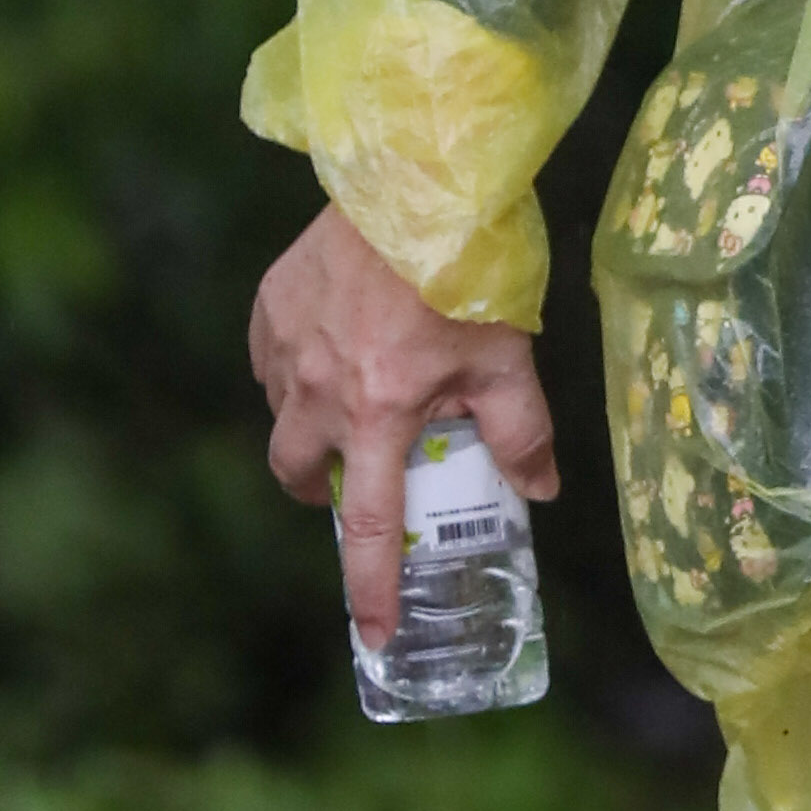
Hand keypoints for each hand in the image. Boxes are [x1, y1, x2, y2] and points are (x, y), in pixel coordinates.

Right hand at [249, 198, 555, 648]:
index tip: (372, 635)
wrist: (415, 175)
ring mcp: (285, 346)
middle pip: (299, 474)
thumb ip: (522, 432)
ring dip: (314, 422)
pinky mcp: (270, 304)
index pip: (371, 527)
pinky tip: (339, 344)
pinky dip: (300, 367)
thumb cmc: (469, 268)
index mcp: (378, 412)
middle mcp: (317, 389)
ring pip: (282, 413)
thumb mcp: (508, 357)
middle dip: (323, 491)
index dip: (372, 588)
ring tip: (360, 395)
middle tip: (361, 478)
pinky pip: (273, 358)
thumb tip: (540, 489)